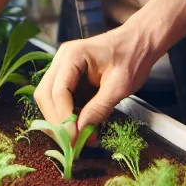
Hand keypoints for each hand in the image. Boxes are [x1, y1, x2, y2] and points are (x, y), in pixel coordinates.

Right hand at [34, 25, 155, 134]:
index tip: (75, 138)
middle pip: (45, 96)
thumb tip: (81, 131)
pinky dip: (68, 116)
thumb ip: (99, 108)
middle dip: (56, 122)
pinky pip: (60, 101)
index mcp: (73, 56)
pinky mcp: (69, 79)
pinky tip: (81, 128)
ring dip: (60, 121)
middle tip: (72, 143)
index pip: (57, 91)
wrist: (139, 42)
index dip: (64, 118)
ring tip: (79, 139)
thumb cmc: (133, 57)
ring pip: (49, 100)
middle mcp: (62, 61)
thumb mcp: (120, 85)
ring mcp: (63, 69)